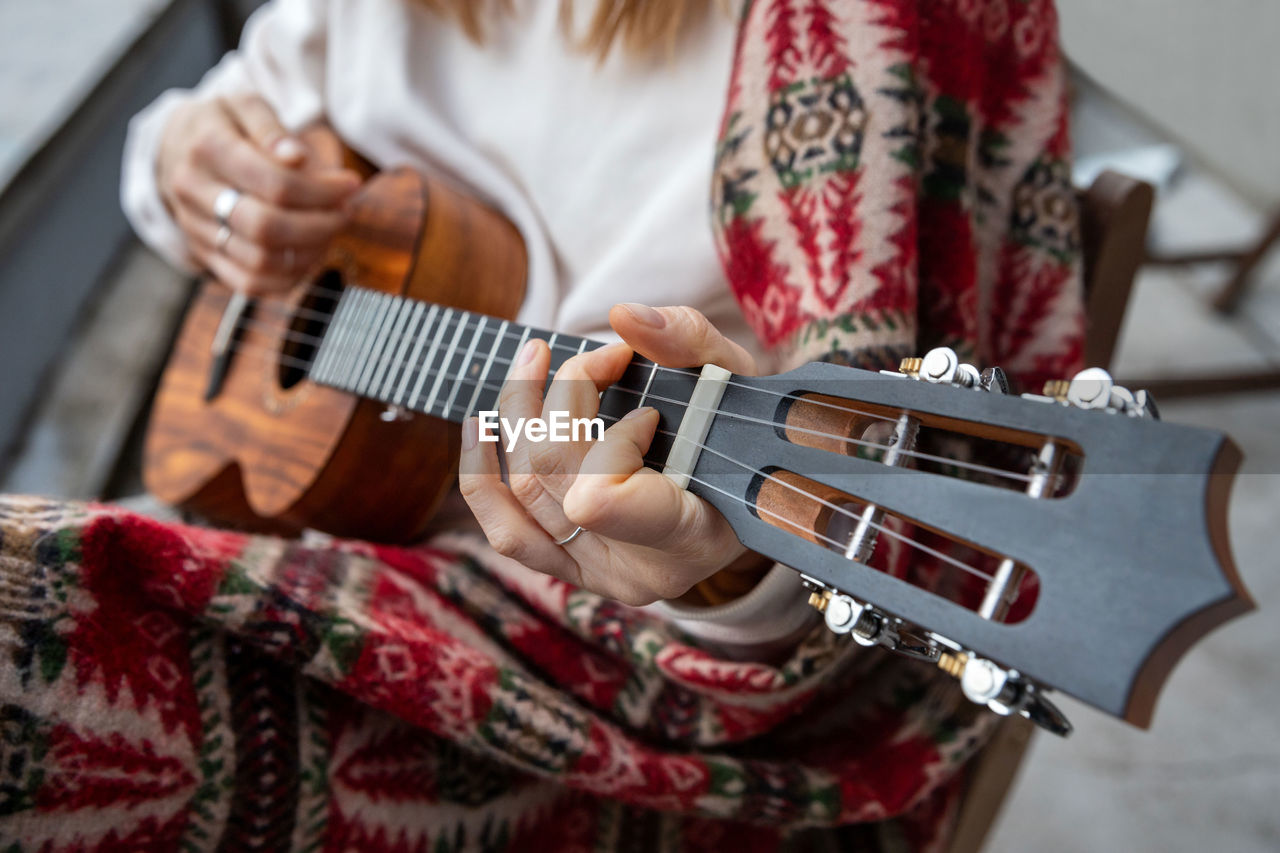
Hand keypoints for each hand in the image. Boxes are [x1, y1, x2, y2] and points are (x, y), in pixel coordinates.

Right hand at [156, 93, 361, 292]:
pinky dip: (288, 278)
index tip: (350, 185)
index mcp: (208, 149)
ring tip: (331, 230)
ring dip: (309, 252)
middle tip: (345, 211)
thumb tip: (296, 157)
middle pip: (266, 227)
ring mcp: (196, 228)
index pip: (275, 183)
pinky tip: (309, 254)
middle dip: (320, 224)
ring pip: (260, 261)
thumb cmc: (221, 124)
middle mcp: (195, 192)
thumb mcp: (243, 105)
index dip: (322, 191)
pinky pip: (248, 283)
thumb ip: (271, 128)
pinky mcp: (204, 255)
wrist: (173, 148)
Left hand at [459, 304, 764, 605]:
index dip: (610, 442)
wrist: (745, 500)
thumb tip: (622, 317)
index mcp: (688, 534)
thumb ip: (687, 341)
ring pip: (522, 490)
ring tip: (535, 359)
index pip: (601, 500)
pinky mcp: (567, 569)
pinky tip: (481, 425)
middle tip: (602, 360)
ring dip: (520, 411)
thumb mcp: (736, 378)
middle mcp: (634, 568)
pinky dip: (481, 474)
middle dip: (568, 396)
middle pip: (554, 473)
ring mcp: (594, 574)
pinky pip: (505, 532)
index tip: (650, 414)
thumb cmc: (742, 437)